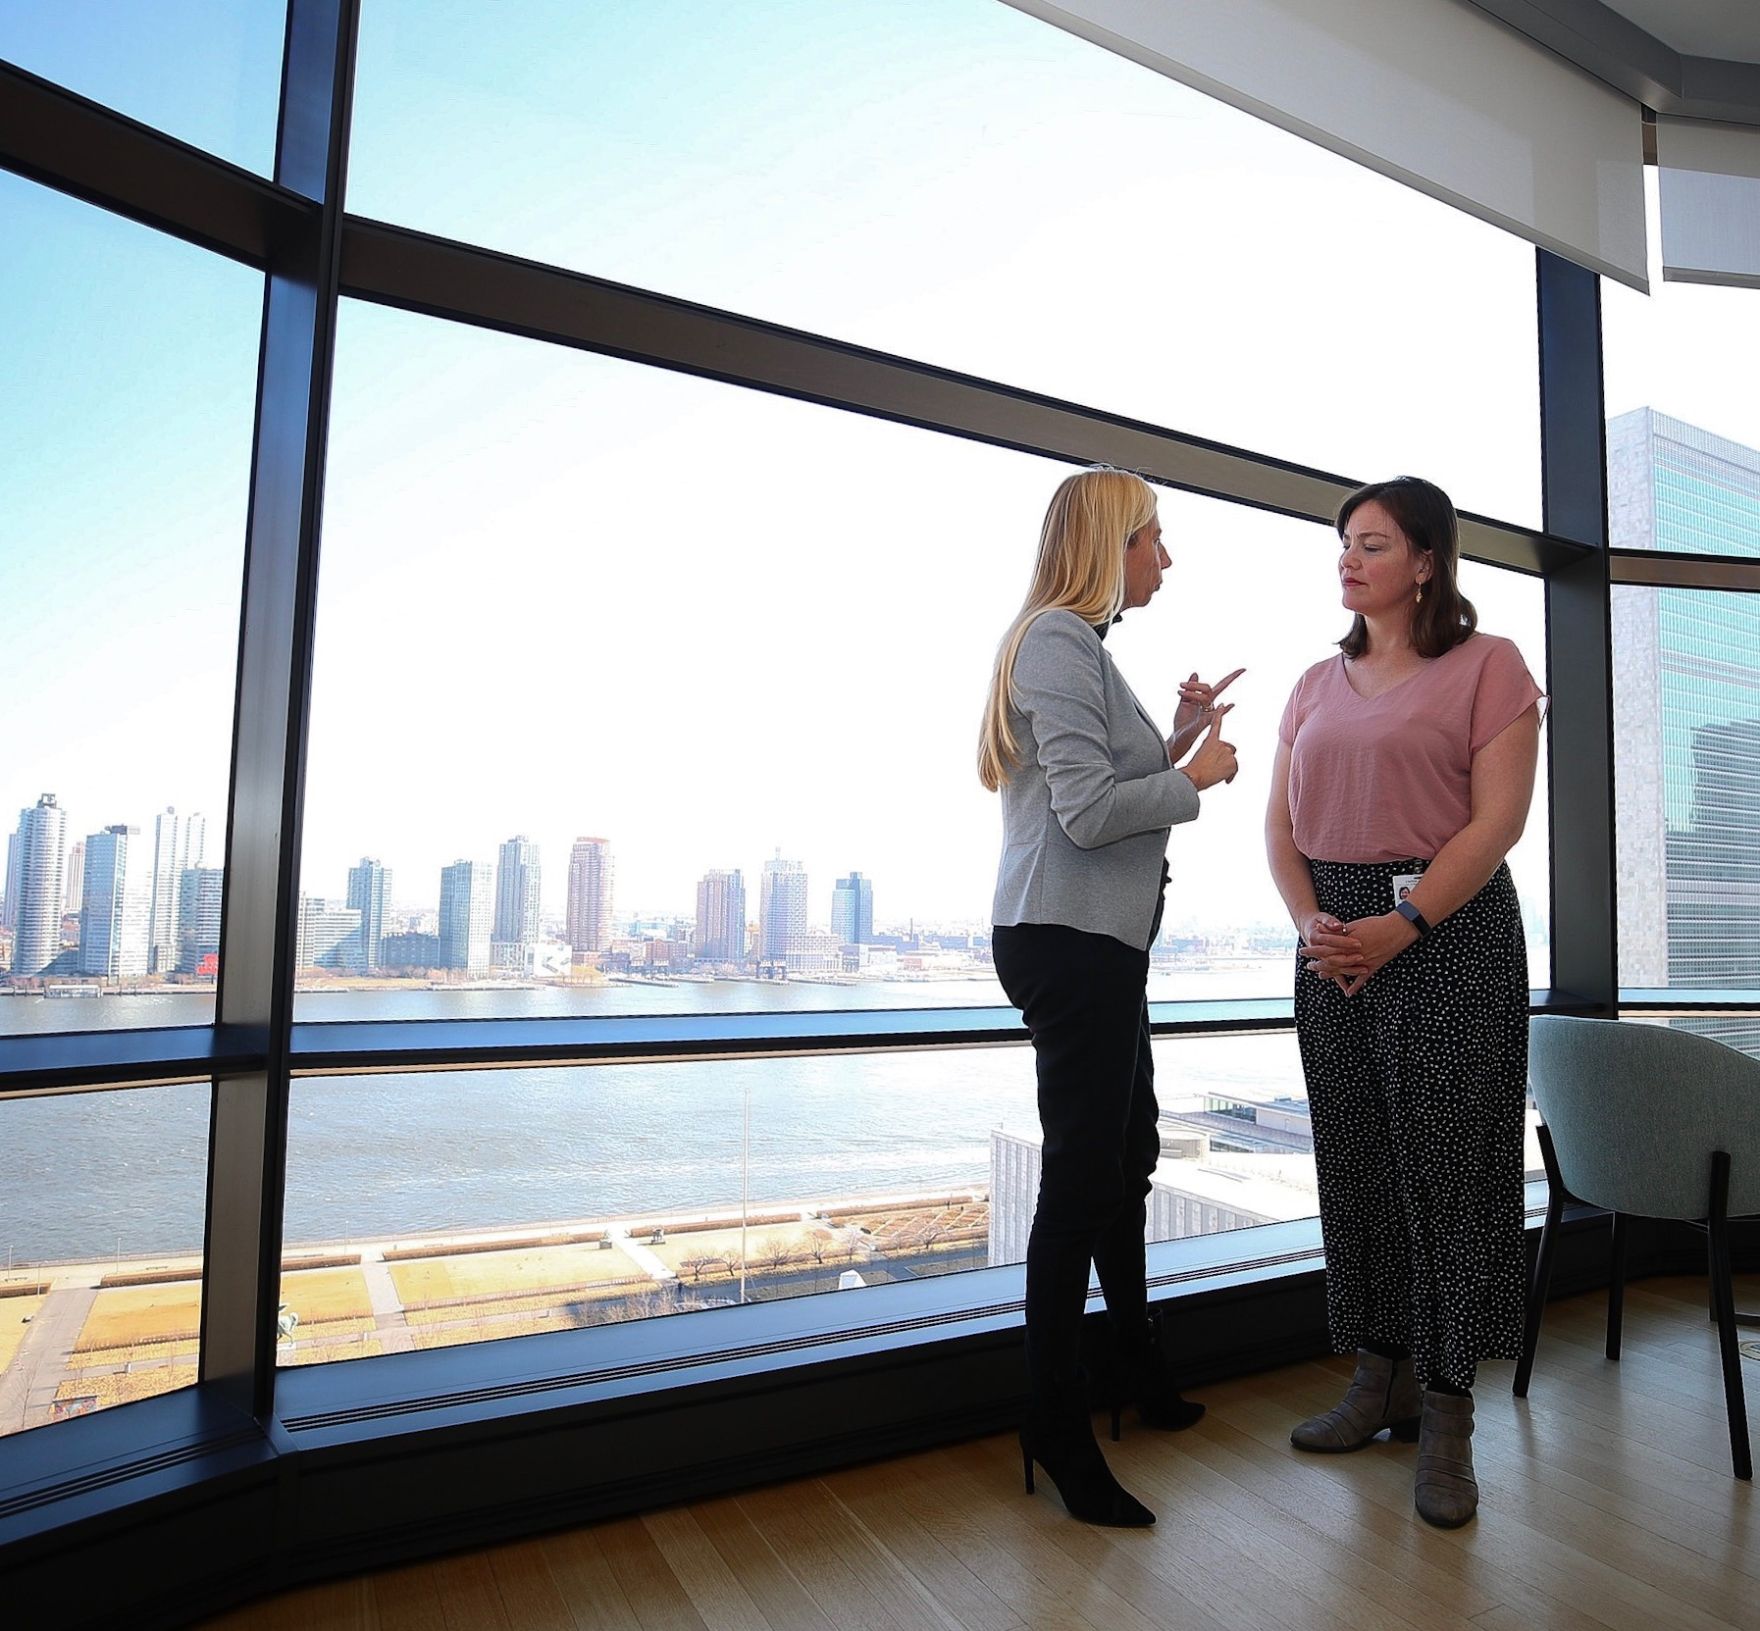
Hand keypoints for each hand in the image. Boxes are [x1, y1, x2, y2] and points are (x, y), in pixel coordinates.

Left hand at [1168, 667, 1244, 758]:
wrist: (1178, 736)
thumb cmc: (1182, 720)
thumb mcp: (1184, 700)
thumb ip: (1190, 688)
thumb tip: (1195, 673)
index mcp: (1206, 699)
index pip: (1221, 685)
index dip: (1232, 677)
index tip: (1244, 669)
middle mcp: (1210, 705)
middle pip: (1209, 688)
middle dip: (1196, 684)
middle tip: (1181, 685)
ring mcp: (1209, 713)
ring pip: (1206, 697)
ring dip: (1192, 692)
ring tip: (1179, 693)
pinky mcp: (1205, 722)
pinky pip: (1216, 714)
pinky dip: (1224, 710)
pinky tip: (1231, 704)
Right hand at [1179, 705, 1237, 790]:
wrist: (1194, 776)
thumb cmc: (1193, 771)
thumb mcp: (1200, 758)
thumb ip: (1211, 755)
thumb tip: (1220, 762)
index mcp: (1209, 740)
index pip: (1216, 724)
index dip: (1220, 714)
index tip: (1222, 705)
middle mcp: (1219, 743)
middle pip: (1230, 749)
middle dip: (1227, 757)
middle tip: (1217, 767)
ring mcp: (1226, 751)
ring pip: (1232, 760)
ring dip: (1227, 769)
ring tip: (1216, 776)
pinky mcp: (1232, 760)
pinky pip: (1236, 769)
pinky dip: (1231, 776)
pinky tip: (1225, 781)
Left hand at [1303, 911, 1418, 995]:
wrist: (1398, 929)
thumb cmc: (1376, 924)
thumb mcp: (1355, 925)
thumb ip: (1339, 931)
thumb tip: (1323, 930)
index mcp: (1347, 944)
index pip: (1325, 949)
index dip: (1313, 951)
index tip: (1303, 951)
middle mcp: (1354, 956)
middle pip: (1332, 962)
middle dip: (1318, 964)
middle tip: (1308, 966)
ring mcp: (1364, 963)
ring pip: (1344, 971)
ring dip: (1332, 974)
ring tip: (1321, 975)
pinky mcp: (1374, 966)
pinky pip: (1363, 979)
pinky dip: (1355, 986)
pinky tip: (1348, 992)